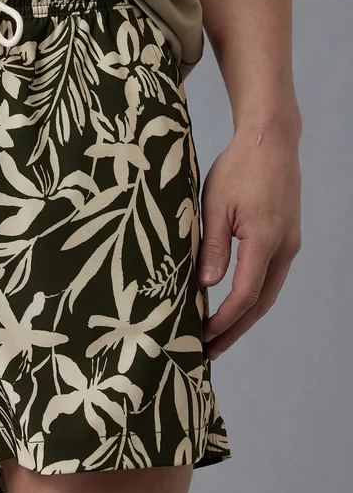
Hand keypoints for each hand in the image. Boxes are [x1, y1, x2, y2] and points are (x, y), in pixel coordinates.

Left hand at [198, 123, 301, 360]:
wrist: (270, 139)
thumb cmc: (239, 167)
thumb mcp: (215, 204)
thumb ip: (213, 246)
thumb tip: (208, 285)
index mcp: (266, 241)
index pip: (246, 294)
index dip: (225, 319)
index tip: (203, 336)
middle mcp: (284, 247)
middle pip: (261, 303)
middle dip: (235, 330)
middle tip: (209, 353)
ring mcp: (289, 244)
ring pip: (268, 292)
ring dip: (244, 317)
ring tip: (218, 337)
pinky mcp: (286, 238)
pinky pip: (269, 277)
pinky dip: (251, 297)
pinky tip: (232, 306)